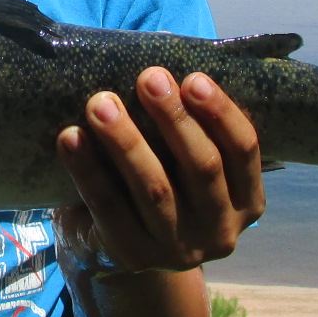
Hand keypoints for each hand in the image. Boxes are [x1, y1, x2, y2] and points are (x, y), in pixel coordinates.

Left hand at [54, 67, 262, 274]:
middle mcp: (220, 231)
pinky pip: (108, 208)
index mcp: (246, 200)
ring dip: (126, 140)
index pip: (244, 152)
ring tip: (100, 102)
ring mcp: (178, 250)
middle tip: (148, 77)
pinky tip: (71, 137)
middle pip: (203, 168)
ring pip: (155, 189)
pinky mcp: (133, 256)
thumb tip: (162, 59)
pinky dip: (88, 169)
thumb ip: (187, 125)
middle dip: (175, 118)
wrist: (119, 248)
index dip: (221, 113)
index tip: (193, 78)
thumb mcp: (185, 162)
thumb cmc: (160, 181)